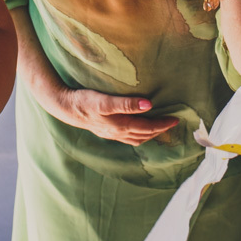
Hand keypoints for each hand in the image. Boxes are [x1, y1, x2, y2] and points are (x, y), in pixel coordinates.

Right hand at [52, 87, 179, 145]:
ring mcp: (111, 134)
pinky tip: (137, 129)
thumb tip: (149, 104)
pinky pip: (127, 138)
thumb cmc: (85, 101)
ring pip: (136, 139)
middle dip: (159, 131)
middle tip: (172, 123)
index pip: (148, 128)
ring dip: (149, 135)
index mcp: (121, 126)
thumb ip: (127, 103)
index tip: (176, 120)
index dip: (163, 125)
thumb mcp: (105, 101)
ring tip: (159, 128)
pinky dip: (138, 135)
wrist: (65, 108)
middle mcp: (118, 133)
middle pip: (144, 135)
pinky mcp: (105, 131)